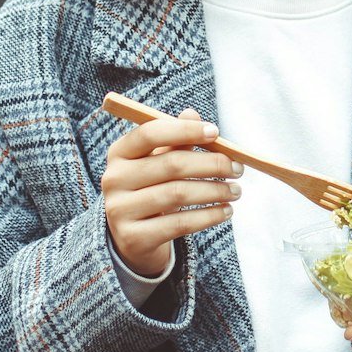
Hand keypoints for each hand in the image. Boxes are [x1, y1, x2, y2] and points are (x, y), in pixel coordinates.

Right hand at [101, 106, 241, 276]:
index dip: (185, 130)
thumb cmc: (152, 188)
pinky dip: (209, 216)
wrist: (133, 237)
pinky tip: (226, 211)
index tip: (216, 132)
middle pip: (171, 164)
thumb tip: (192, 113)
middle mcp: (114, 179)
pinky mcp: (133, 238)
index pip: (151, 133)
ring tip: (235, 191)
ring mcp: (120, 210)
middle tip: (238, 168)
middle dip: (212, 164)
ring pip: (178, 194)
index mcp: (120, 153)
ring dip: (215, 191)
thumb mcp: (159, 162)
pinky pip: (179, 223)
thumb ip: (176, 139)